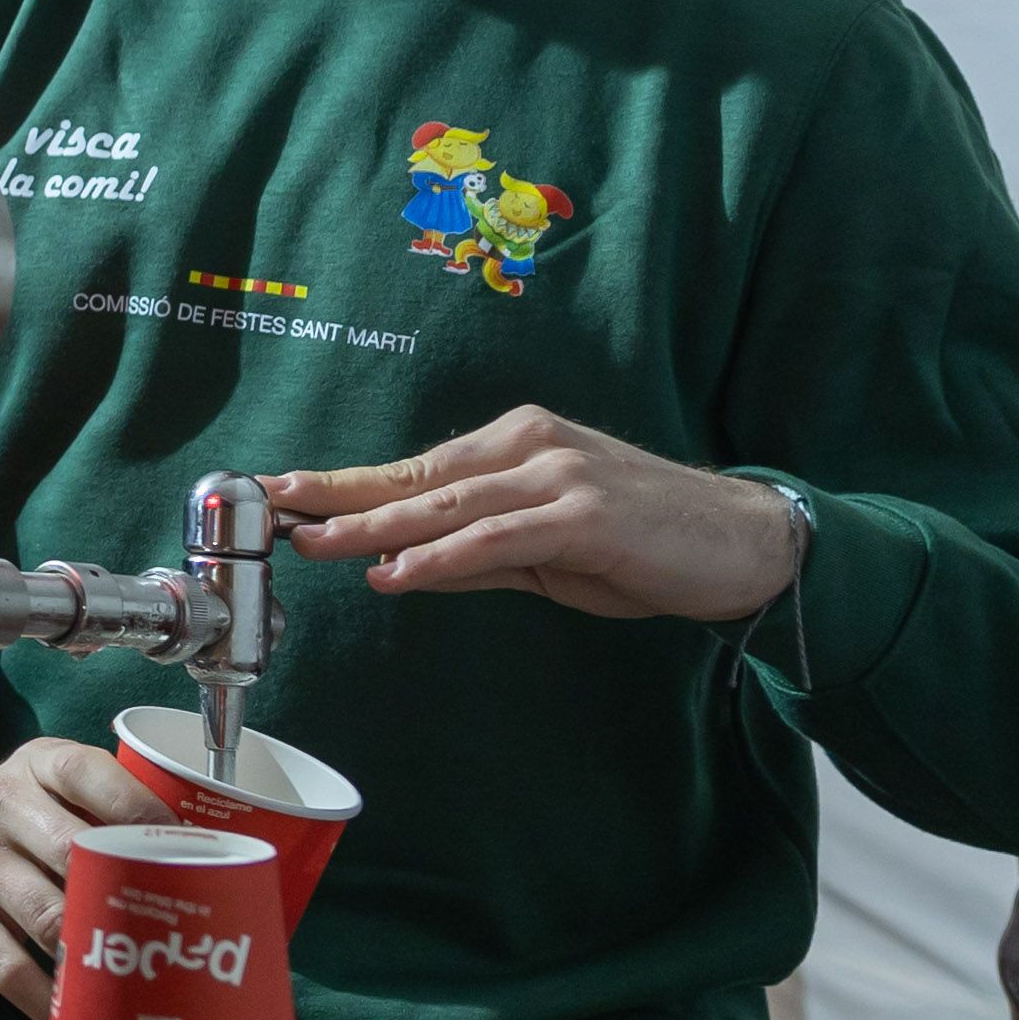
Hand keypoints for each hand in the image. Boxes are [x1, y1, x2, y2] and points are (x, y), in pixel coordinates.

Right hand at [0, 738, 164, 1018]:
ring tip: (140, 971)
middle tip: (175, 921)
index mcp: (35, 766)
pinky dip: (49, 997)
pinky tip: (80, 1010)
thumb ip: (115, 805)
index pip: (87, 776)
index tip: (185, 847)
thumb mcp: (60, 785)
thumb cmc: (29, 812)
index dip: (140, 810)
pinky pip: (10, 971)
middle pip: (70, 851)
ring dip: (94, 948)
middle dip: (125, 889)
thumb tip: (207, 855)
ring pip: (45, 916)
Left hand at [264, 407, 802, 620]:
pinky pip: (497, 537)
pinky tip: (399, 573)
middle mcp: (528, 447)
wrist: (744, 544)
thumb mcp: (547, 551)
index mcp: (515, 446)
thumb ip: (477, 554)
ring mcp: (556, 475)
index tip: (286, 496)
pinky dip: (442, 557)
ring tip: (318, 545)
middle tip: (274, 506)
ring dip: (376, 527)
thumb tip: (401, 566)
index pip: (414, 469)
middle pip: (416, 477)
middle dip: (340, 496)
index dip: (347, 486)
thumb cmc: (647, 544)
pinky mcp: (584, 514)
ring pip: (446, 503)